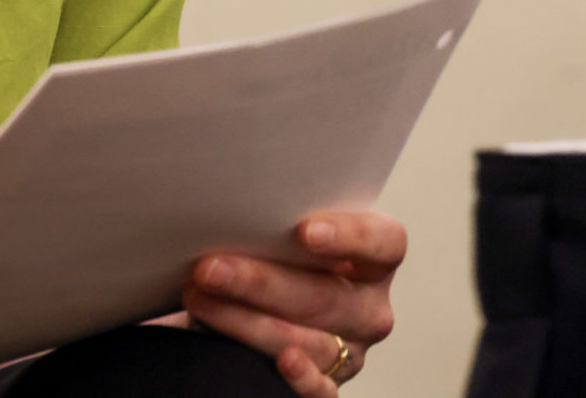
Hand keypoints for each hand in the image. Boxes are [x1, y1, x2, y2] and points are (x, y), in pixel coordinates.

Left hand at [181, 211, 403, 396]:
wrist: (257, 304)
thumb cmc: (274, 256)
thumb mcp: (282, 234)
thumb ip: (276, 221)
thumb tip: (226, 206)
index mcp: (373, 261)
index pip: (384, 243)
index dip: (351, 235)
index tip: (304, 231)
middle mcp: (368, 308)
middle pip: (328, 296)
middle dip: (261, 282)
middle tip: (210, 268)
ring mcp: (351, 351)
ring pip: (311, 342)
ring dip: (249, 323)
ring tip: (201, 300)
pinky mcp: (330, 385)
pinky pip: (322, 391)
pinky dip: (303, 379)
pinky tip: (281, 361)